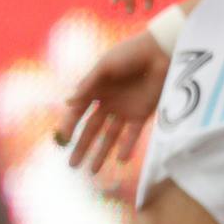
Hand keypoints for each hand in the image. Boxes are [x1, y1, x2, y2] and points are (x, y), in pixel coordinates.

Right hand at [56, 30, 169, 173]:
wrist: (160, 52)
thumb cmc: (129, 54)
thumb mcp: (105, 67)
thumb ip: (87, 85)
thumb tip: (68, 103)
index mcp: (94, 90)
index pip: (77, 113)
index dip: (69, 126)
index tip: (63, 139)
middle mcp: (107, 103)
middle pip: (91, 130)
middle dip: (81, 147)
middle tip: (72, 166)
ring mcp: (124, 110)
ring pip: (109, 136)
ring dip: (101, 153)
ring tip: (93, 171)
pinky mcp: (142, 114)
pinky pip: (132, 134)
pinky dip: (127, 147)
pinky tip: (120, 161)